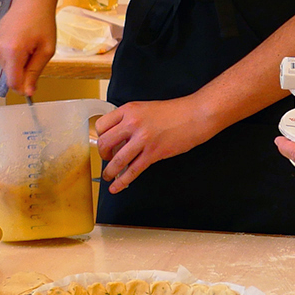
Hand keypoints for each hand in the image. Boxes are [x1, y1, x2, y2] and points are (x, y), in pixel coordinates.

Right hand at [0, 0, 57, 96]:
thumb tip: (28, 92)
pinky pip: (0, 60)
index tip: (32, 84)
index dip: (24, 87)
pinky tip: (17, 42)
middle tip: (33, 54)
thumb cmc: (41, 21)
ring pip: (5, 69)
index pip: (13, 83)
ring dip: (17, 63)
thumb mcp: (46, 50)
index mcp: (12, 51)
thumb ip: (35, 72)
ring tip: (25, 45)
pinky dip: (10, 56)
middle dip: (22, 71)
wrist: (31, 1)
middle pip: (9, 76)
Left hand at [95, 94, 220, 192]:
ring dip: (109, 171)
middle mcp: (132, 123)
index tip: (102, 143)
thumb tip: (119, 136)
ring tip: (108, 176)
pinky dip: (122, 181)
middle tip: (106, 159)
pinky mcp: (154, 153)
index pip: (102, 125)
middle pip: (104, 143)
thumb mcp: (146, 108)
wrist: (195, 114)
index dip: (99, 137)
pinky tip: (117, 186)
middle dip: (102, 155)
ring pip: (117, 159)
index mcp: (129, 110)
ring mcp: (143, 139)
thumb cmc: (174, 111)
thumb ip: (131, 120)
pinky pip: (133, 170)